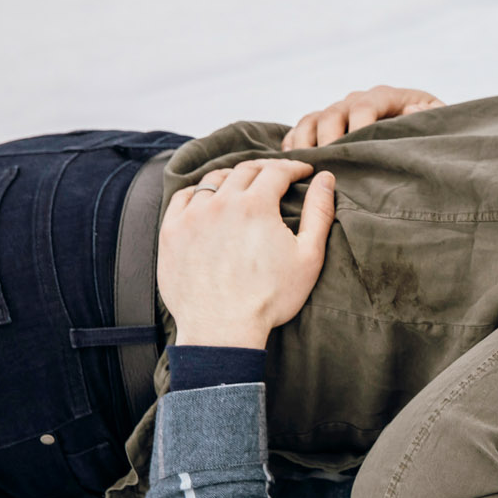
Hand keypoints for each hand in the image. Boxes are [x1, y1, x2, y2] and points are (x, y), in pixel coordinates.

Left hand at [158, 159, 335, 348]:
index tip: (304, 172)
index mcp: (256, 205)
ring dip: (232, 177)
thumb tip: (326, 179)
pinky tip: (210, 201)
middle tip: (278, 175)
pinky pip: (183, 198)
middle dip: (266, 169)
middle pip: (244, 170)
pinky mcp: (171, 231)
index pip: (277, 171)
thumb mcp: (308, 257)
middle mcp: (220, 202)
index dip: (294, 168)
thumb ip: (319, 213)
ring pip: (212, 181)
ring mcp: (192, 215)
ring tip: (244, 185)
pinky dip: (200, 193)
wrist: (222, 329)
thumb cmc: (271, 297)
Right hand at [281, 85, 443, 149]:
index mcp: (388, 97)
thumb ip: (430, 117)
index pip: (365, 106)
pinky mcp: (326, 126)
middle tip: (328, 163)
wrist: (424, 136)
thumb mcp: (441, 123)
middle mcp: (359, 101)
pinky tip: (291, 158)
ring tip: (305, 162)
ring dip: (306, 140)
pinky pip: (302, 128)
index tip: (355, 149)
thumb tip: (411, 112)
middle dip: (329, 138)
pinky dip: (294, 141)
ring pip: (314, 119)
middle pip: (334, 113)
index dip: (358, 126)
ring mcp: (340, 112)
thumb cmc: (434, 132)